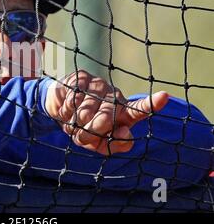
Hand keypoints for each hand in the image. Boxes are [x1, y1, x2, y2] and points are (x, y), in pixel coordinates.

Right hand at [45, 70, 168, 154]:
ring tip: (73, 121)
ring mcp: (99, 85)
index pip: (139, 110)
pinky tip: (67, 109)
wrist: (60, 110)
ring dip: (74, 124)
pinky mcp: (82, 78)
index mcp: (124, 114)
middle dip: (89, 133)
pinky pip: (72, 102)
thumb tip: (125, 132)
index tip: (164, 96)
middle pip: (104, 121)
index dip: (152, 104)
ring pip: (84, 114)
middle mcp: (115, 97)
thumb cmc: (84, 129)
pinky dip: (66, 112)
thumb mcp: (98, 144)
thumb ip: (113, 144)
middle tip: (83, 136)